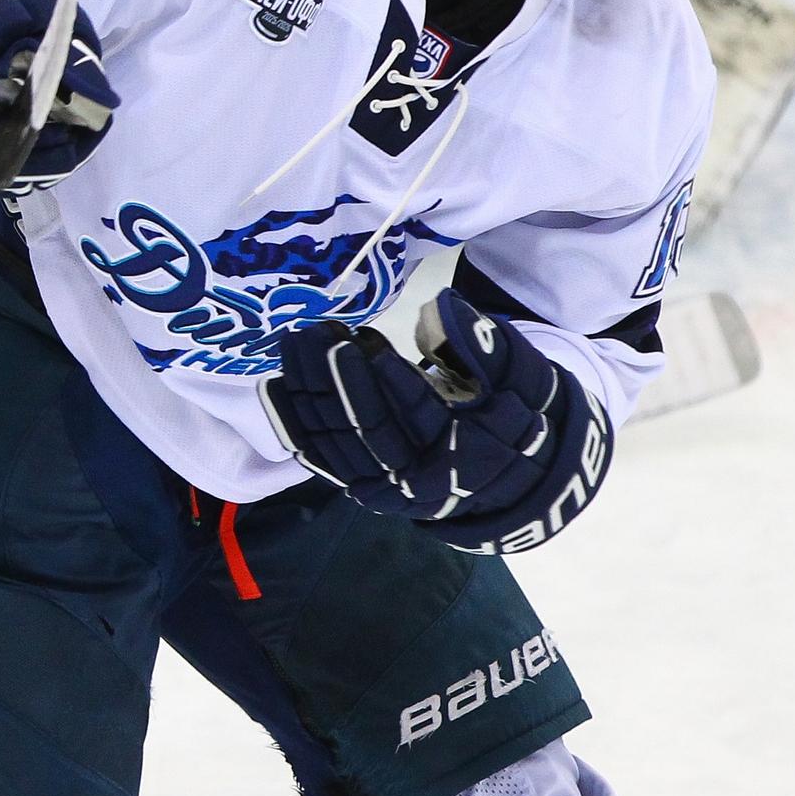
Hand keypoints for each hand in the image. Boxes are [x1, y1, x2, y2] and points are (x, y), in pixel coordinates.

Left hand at [262, 289, 612, 552]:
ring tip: (297, 342)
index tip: (365, 340)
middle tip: (320, 332)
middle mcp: (418, 479)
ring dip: (311, 392)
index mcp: (465, 452)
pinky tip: (274, 386)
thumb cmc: (511, 413)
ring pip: (338, 441)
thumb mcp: (520, 377)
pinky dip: (295, 422)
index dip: (392, 379)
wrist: (502, 474)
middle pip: (369, 430)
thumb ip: (486, 345)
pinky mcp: (360, 481)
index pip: (422, 416)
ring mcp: (384, 486)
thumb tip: (443, 309)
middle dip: (339, 379)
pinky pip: (321, 456)